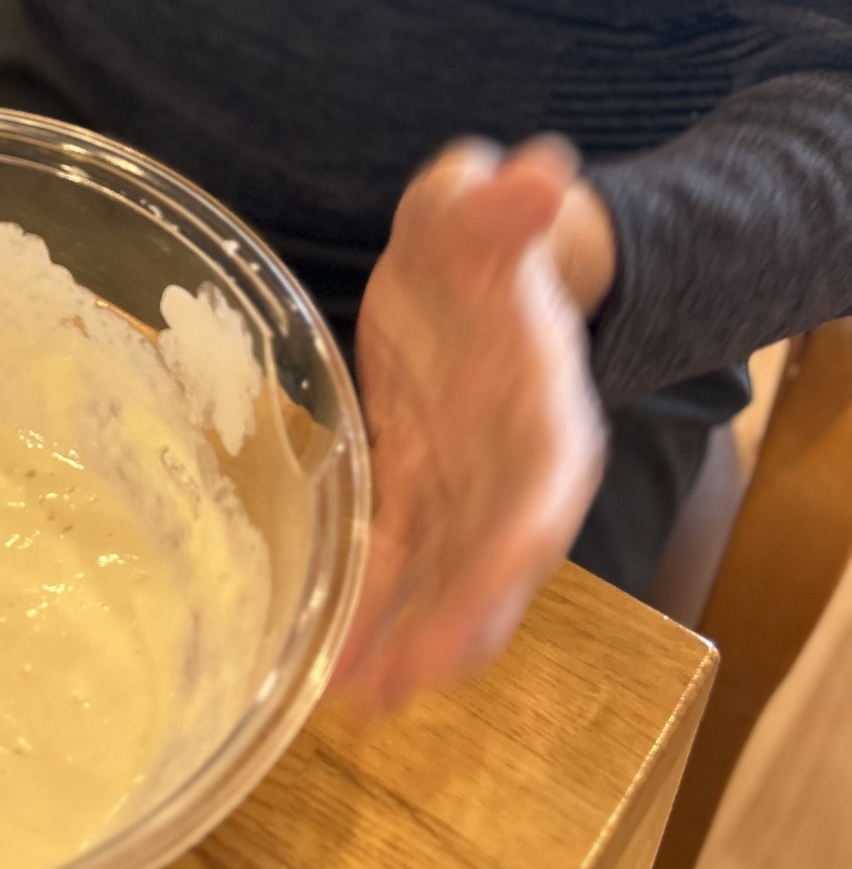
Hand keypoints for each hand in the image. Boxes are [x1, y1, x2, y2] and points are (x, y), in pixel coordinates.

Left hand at [336, 137, 609, 710]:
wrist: (472, 262)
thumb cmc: (478, 238)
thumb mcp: (478, 213)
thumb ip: (499, 205)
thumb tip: (534, 167)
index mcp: (543, 410)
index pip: (540, 493)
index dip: (511, 553)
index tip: (478, 606)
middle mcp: (515, 468)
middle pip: (494, 564)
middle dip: (452, 626)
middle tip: (394, 685)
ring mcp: (468, 490)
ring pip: (445, 582)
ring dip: (404, 640)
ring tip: (350, 700)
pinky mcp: (420, 492)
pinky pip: (400, 564)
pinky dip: (371, 608)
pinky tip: (325, 658)